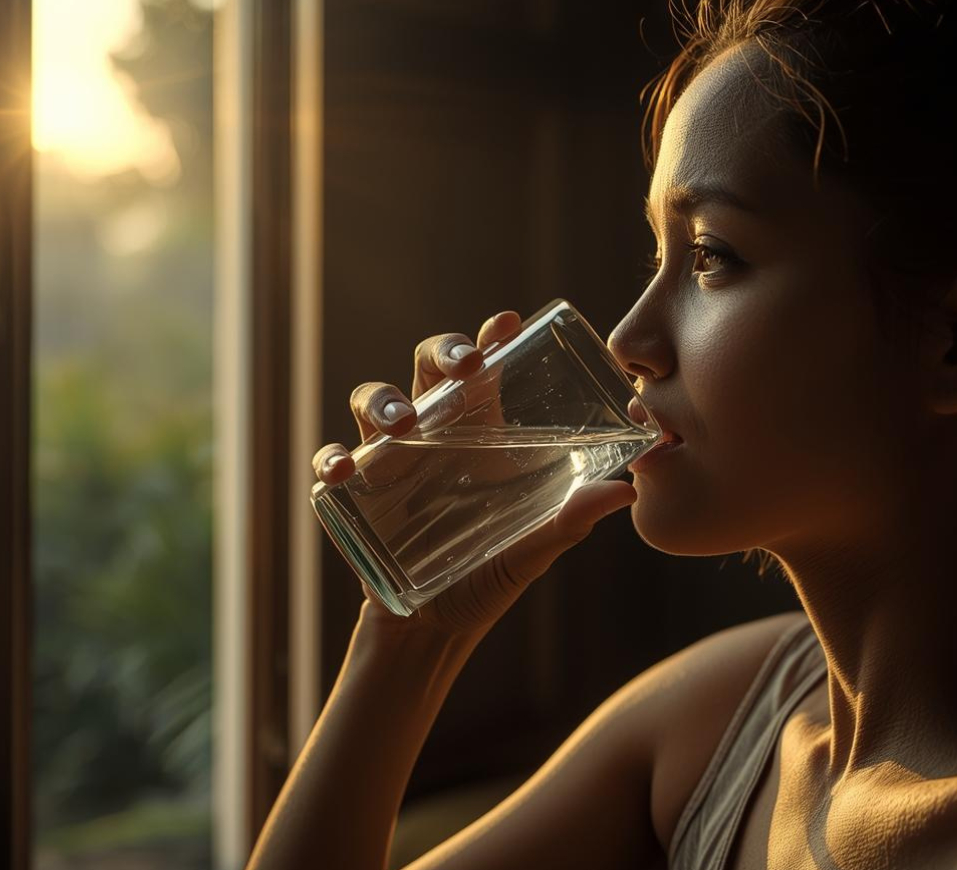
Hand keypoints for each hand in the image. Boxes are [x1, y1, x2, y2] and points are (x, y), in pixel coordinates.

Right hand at [312, 309, 637, 640]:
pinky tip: (342, 471)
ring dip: (384, 400)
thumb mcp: (532, 551)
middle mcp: (431, 434)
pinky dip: (330, 458)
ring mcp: (386, 459)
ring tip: (404, 424)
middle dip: (440, 352)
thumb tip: (626, 491)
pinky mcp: (353, 494)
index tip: (506, 323)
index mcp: (478, 433)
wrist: (433, 632)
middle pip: (425, 367)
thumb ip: (570, 521)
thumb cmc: (487, 580)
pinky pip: (331, 460)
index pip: (481, 369)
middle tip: (464, 365)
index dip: (489, 338)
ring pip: (372, 399)